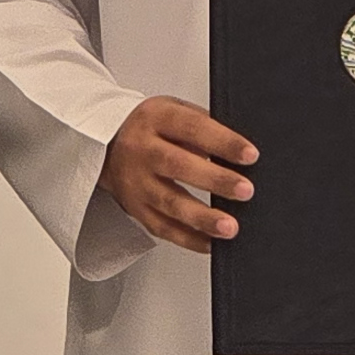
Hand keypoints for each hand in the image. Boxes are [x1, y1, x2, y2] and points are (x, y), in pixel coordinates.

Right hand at [98, 96, 256, 252]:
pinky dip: (188, 239)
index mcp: (156, 119)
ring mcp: (136, 182)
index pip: (192, 128)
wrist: (105, 145)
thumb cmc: (150, 128)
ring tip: (229, 226)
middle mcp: (142, 150)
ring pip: (169, 203)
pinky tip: (210, 243)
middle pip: (178, 166)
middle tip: (245, 190)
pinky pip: (162, 228)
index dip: (223, 142)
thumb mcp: (174, 111)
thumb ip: (202, 126)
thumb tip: (240, 152)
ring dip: (202, 218)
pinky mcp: (135, 209)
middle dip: (215, 180)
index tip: (250, 155)